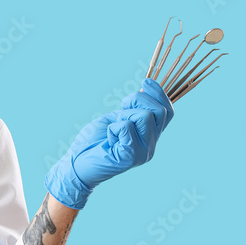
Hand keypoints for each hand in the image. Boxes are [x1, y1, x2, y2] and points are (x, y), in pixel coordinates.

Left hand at [45, 78, 173, 208]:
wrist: (77, 163)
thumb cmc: (95, 140)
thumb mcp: (118, 118)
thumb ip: (135, 109)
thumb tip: (148, 87)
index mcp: (150, 136)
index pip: (168, 112)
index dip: (159, 94)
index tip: (145, 82)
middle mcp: (151, 145)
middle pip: (160, 111)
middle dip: (138, 101)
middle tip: (121, 109)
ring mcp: (143, 153)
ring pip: (145, 116)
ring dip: (123, 116)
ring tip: (113, 128)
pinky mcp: (131, 157)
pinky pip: (126, 127)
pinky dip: (113, 127)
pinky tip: (109, 139)